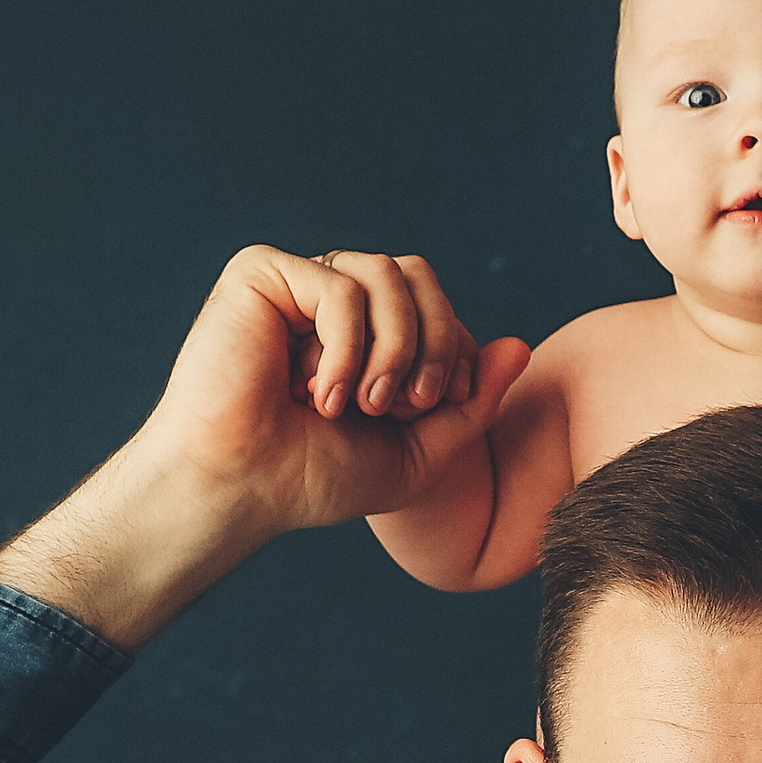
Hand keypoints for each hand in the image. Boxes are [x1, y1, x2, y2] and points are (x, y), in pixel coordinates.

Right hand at [143, 244, 530, 544]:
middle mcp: (334, 300)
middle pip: (420, 275)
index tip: (432, 409)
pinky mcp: (262, 274)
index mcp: (368, 333)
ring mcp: (299, 283)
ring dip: (394, 345)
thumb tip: (521, 345)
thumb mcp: (418, 453)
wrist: (240, 490)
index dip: (455, 352)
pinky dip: (344, 348)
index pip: (439, 306)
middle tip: (410, 404)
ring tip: (364, 403)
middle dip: (435, 341)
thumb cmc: (314, 478)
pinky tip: (316, 395)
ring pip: (387, 272)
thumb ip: (472, 404)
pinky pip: (340, 286)